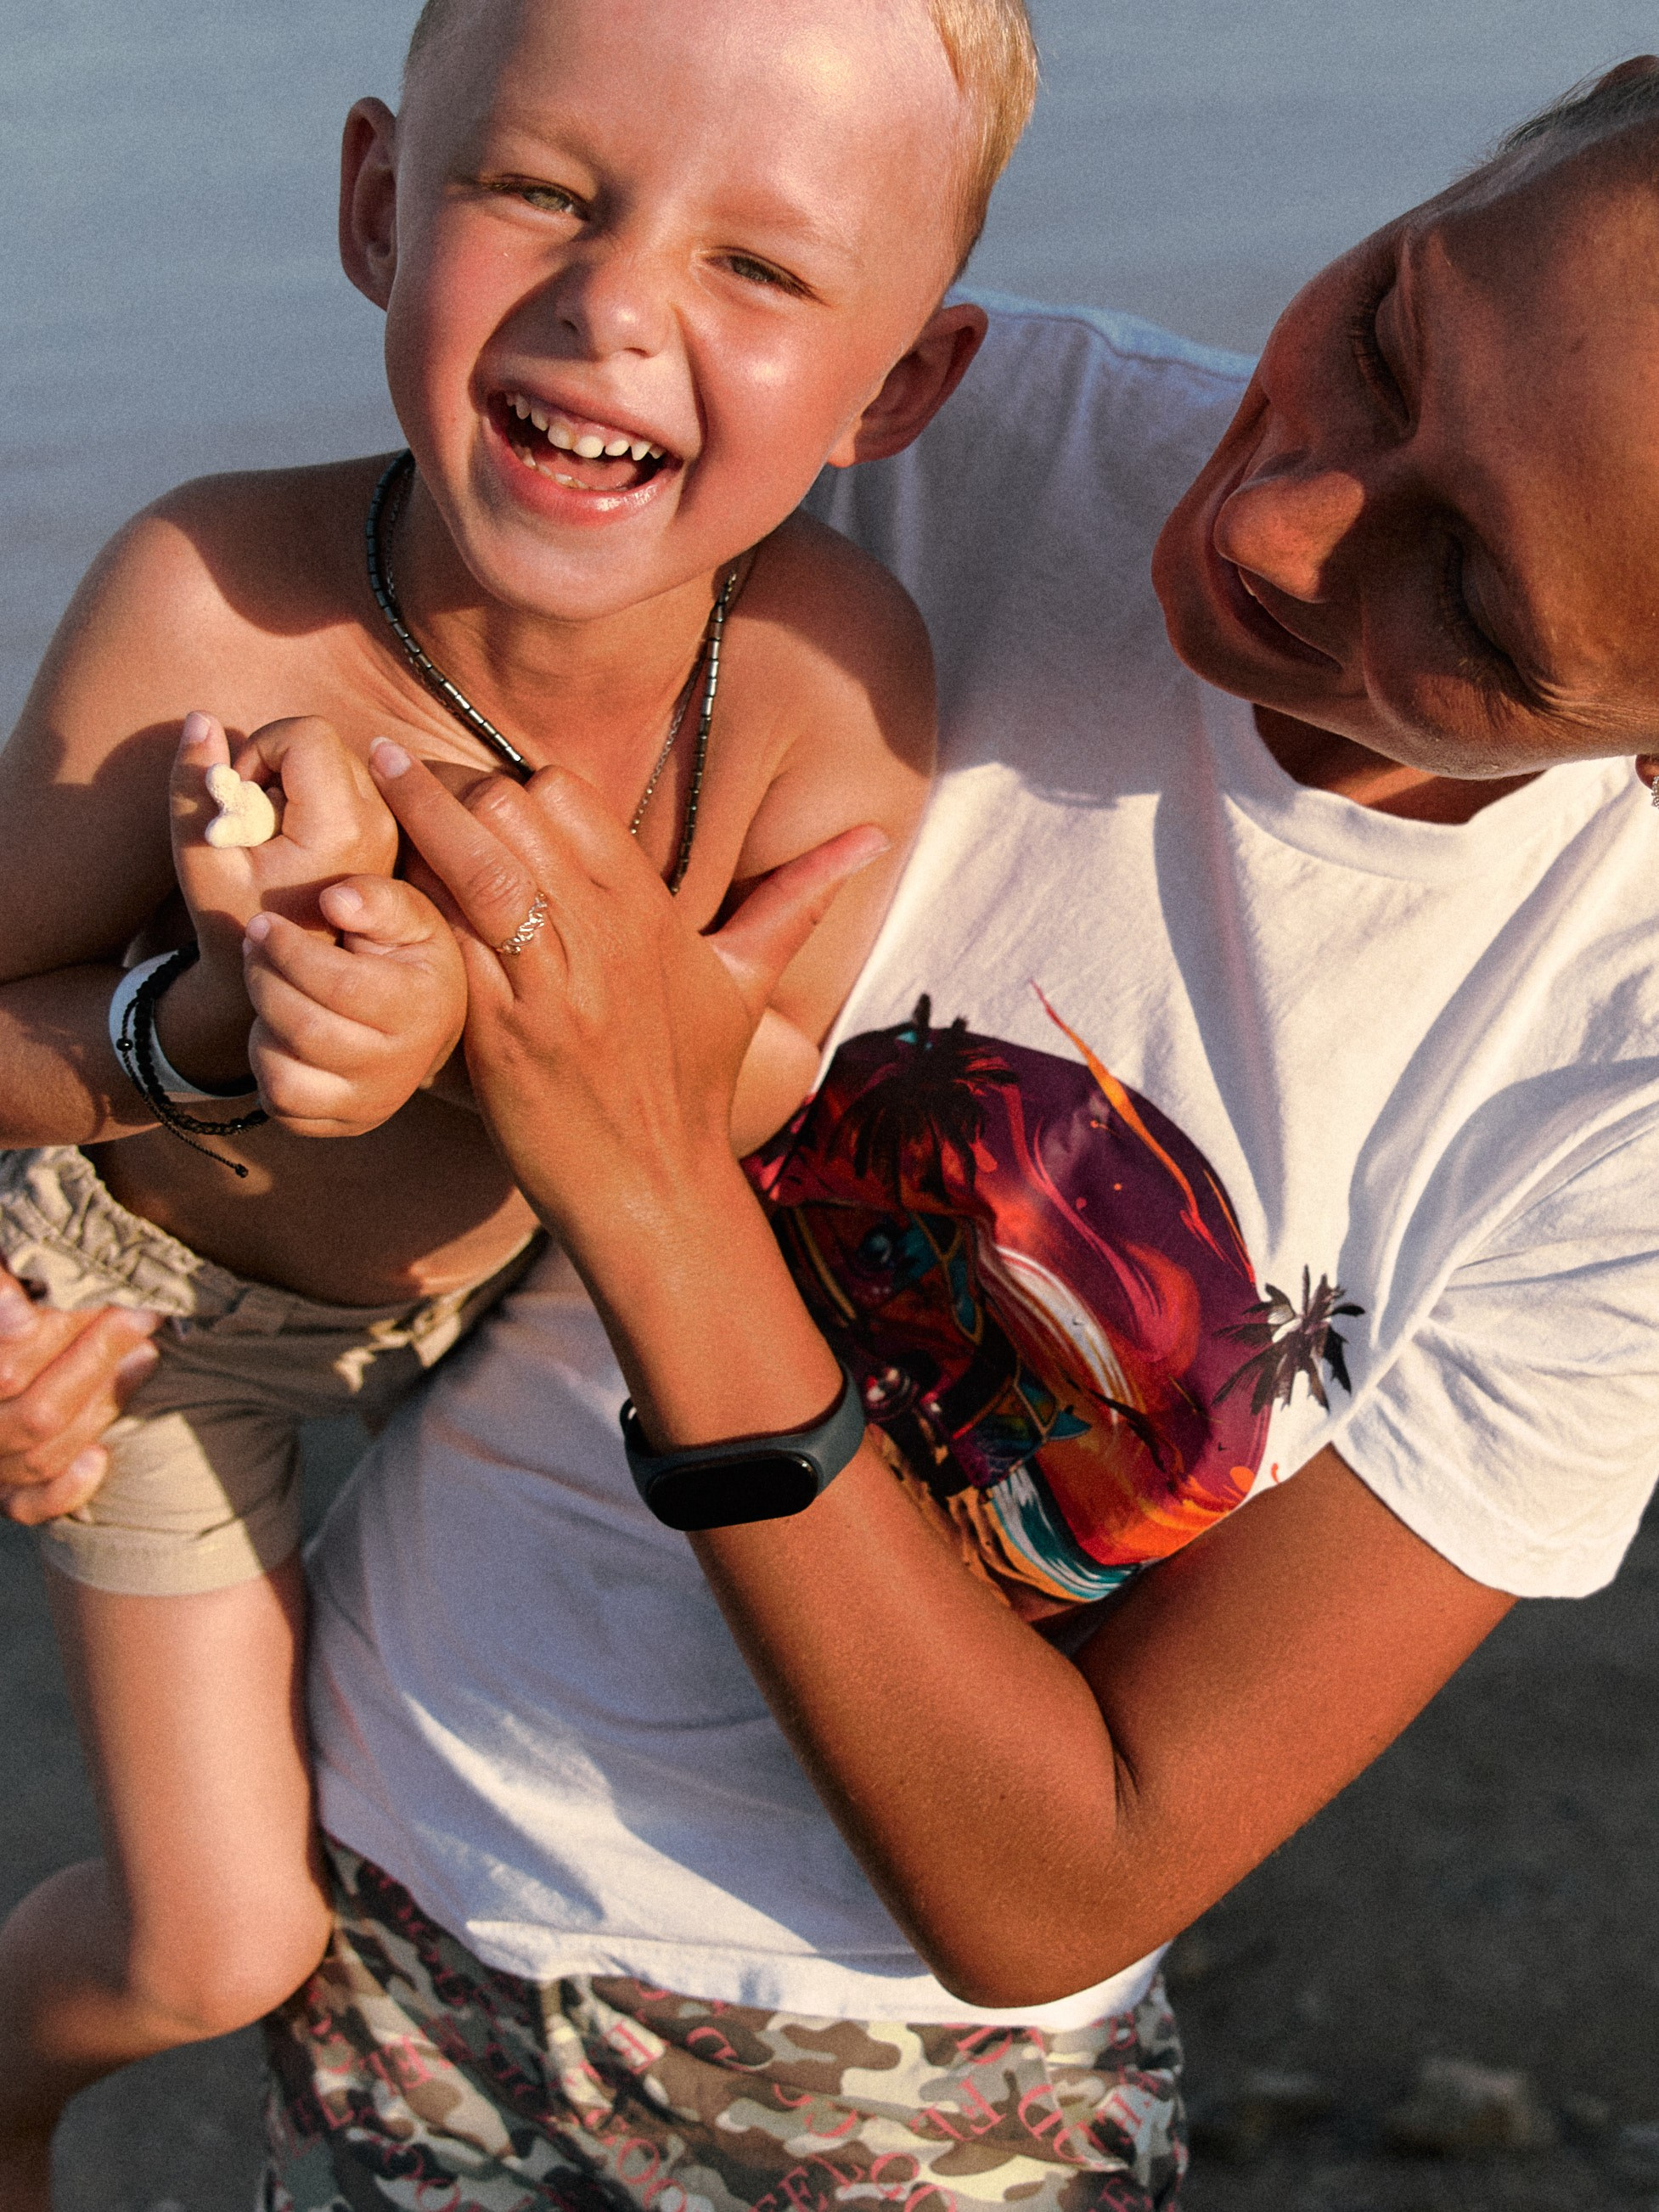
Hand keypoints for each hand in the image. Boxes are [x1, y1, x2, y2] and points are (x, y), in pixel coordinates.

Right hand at [0, 1268, 160, 1523]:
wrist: (10, 1345)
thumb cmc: (7, 1296)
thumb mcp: (2, 1280)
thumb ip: (0, 1288)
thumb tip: (20, 1311)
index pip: (9, 1372)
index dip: (58, 1335)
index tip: (108, 1299)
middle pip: (34, 1411)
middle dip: (95, 1357)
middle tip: (141, 1314)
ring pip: (40, 1453)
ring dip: (100, 1404)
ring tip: (145, 1355)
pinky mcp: (0, 1491)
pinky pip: (27, 1506)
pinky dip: (64, 1489)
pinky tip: (101, 1457)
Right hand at [161, 713, 400, 1085]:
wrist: (286, 977)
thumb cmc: (234, 920)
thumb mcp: (201, 857)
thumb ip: (193, 785)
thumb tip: (201, 718)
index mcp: (339, 827)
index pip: (306, 733)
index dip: (261, 749)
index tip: (242, 795)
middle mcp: (377, 824)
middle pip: (322, 741)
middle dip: (275, 763)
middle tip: (253, 814)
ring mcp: (387, 831)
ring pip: (335, 758)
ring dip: (293, 780)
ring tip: (272, 832)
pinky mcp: (385, 835)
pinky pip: (346, 783)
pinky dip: (311, 795)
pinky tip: (294, 841)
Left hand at [242, 875, 467, 1137]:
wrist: (428, 1023)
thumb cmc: (410, 956)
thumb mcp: (408, 916)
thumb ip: (376, 898)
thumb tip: (334, 899)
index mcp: (422, 1009)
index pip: (341, 986)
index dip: (289, 951)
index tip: (264, 924)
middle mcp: (402, 1067)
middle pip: (306, 1031)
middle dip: (264, 981)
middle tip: (254, 948)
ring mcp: (373, 1104)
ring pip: (286, 1080)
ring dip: (262, 1029)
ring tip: (271, 993)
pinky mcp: (344, 1125)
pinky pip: (281, 1106)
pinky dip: (268, 1066)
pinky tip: (280, 1031)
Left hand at [366, 739, 885, 1249]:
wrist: (656, 1190)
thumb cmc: (694, 1086)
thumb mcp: (749, 984)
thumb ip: (799, 899)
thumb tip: (875, 835)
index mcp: (651, 912)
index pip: (568, 794)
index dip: (522, 784)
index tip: (493, 797)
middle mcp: (604, 937)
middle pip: (515, 807)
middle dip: (468, 791)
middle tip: (428, 793)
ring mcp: (551, 985)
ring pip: (478, 859)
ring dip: (424, 815)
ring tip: (384, 778)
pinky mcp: (501, 1033)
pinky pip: (444, 939)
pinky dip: (404, 906)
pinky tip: (368, 889)